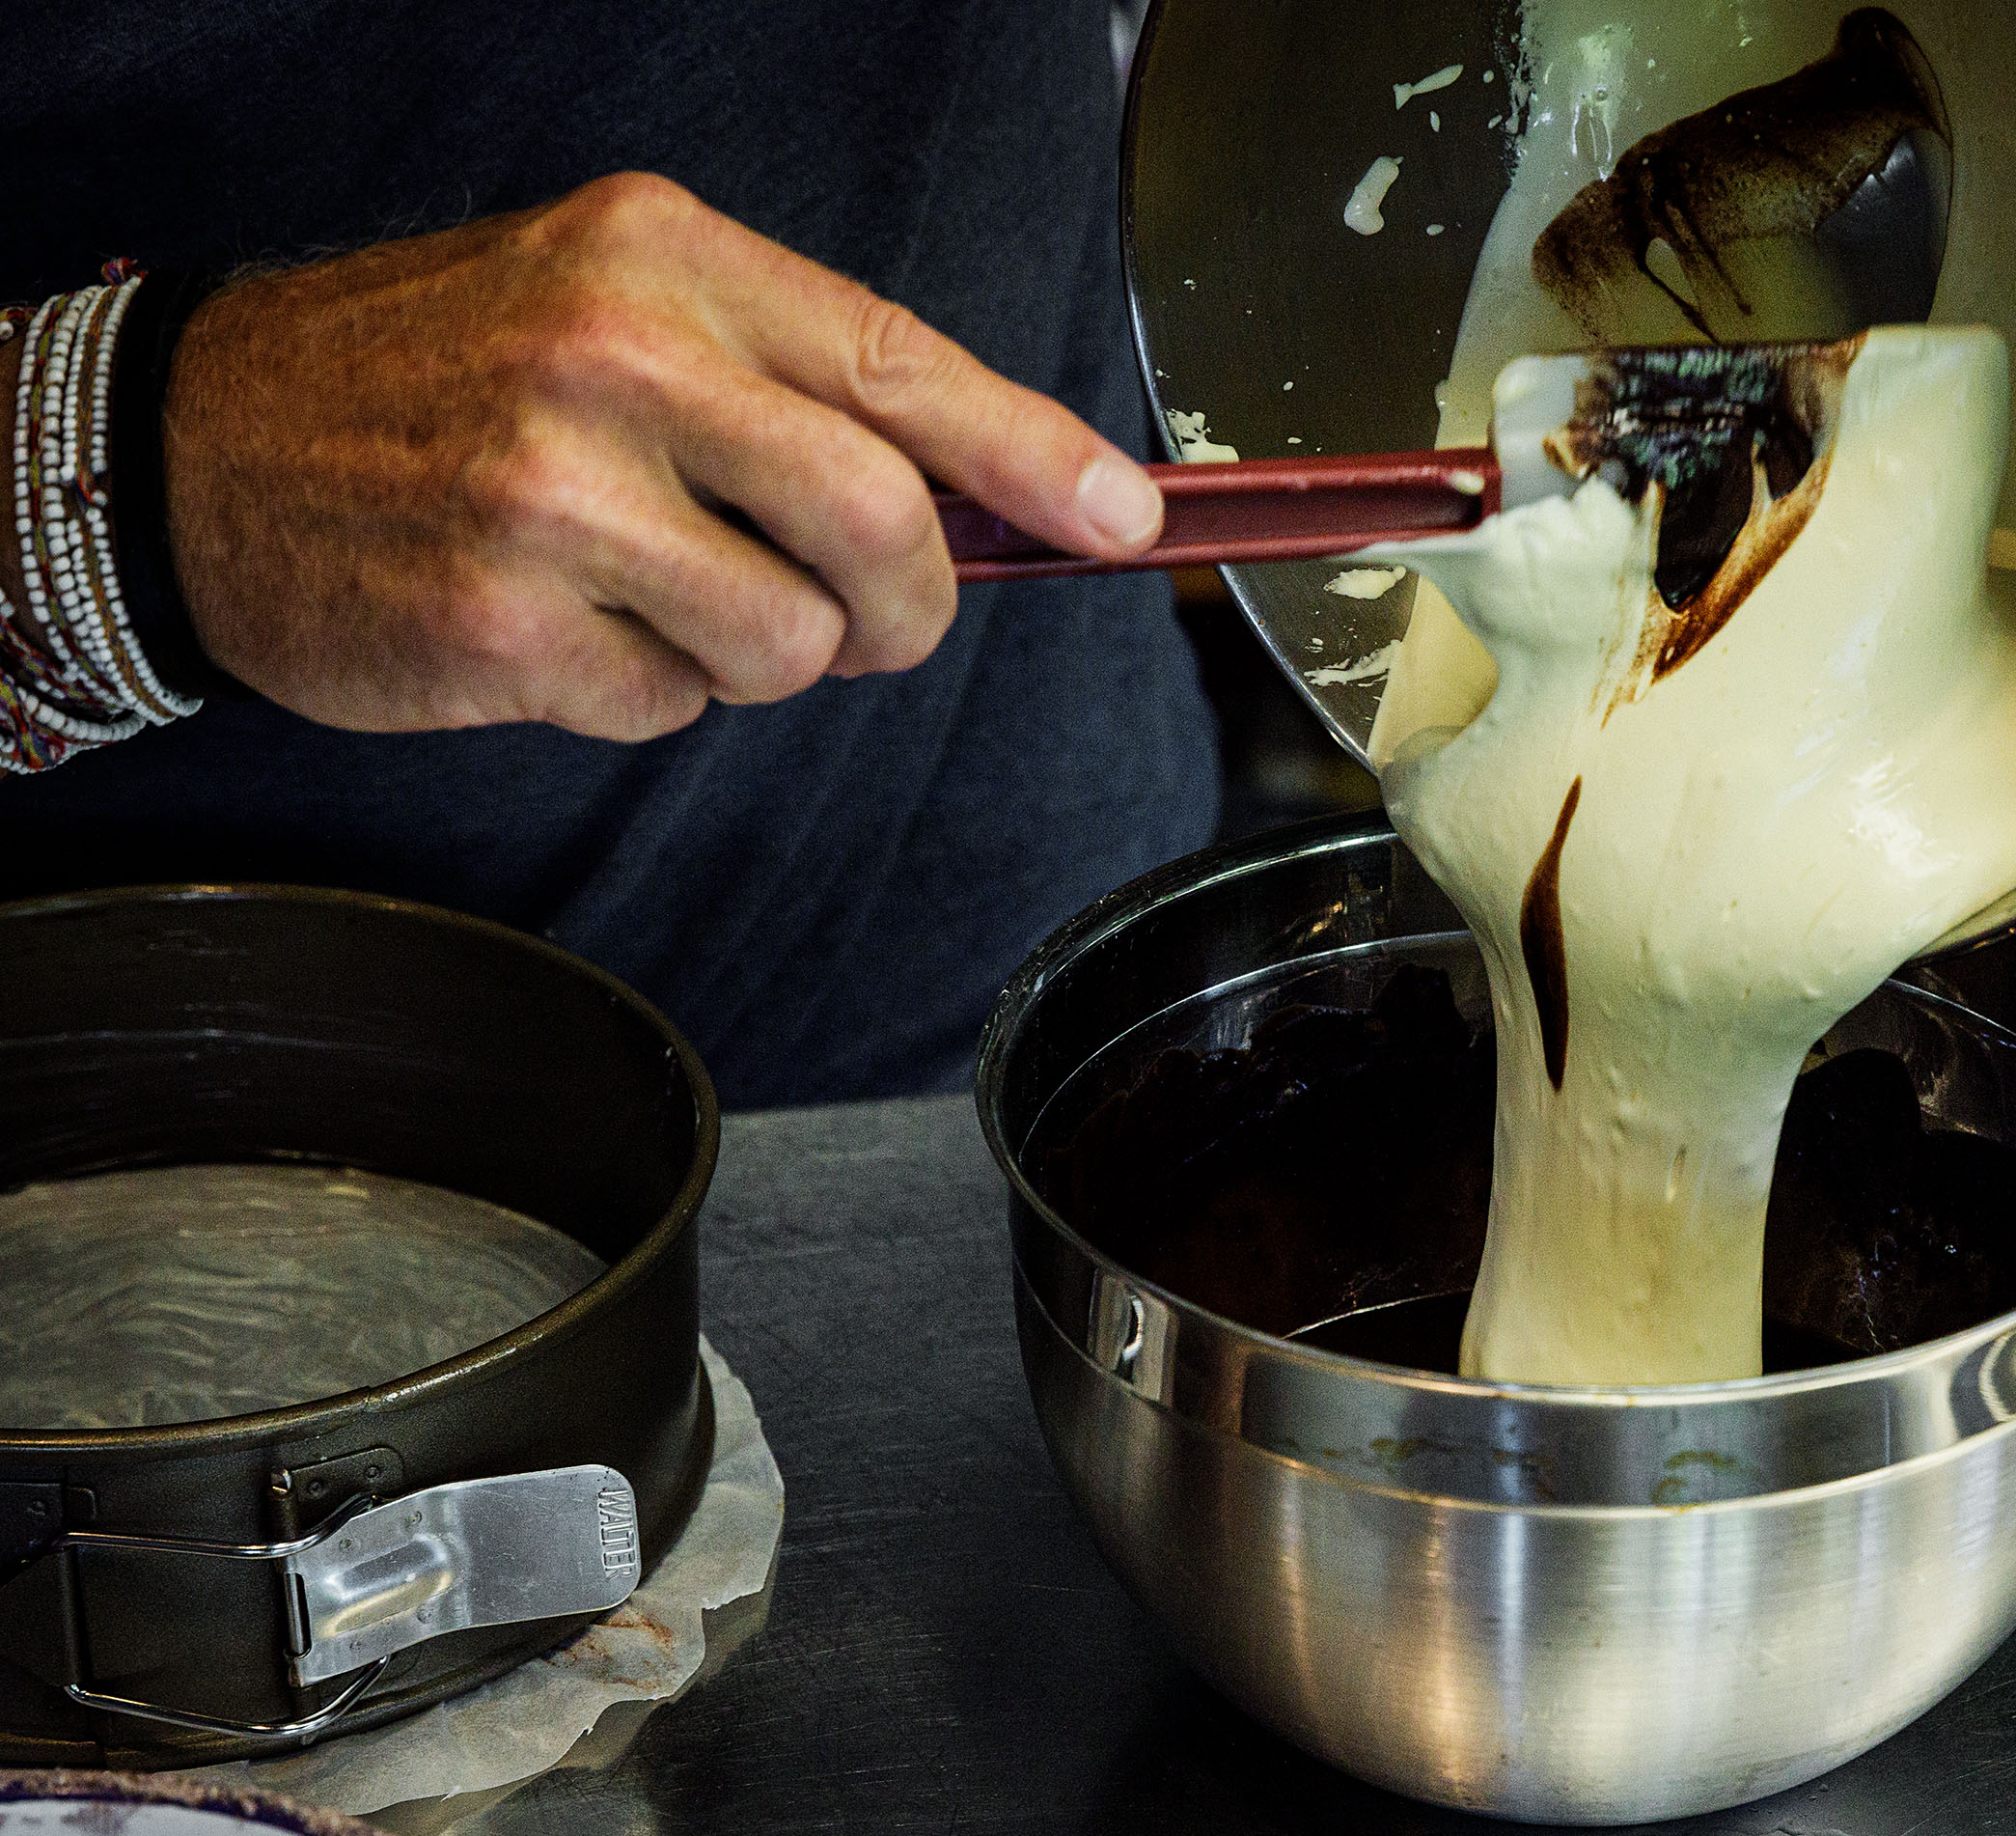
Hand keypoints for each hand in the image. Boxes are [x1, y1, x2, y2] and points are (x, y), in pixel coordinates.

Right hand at [161, 172, 1165, 738]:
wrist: (206, 446)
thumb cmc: (442, 380)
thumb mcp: (615, 307)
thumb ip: (793, 386)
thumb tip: (991, 498)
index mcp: (665, 259)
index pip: (904, 365)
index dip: (1036, 455)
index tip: (1122, 517)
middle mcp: (615, 358)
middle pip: (883, 522)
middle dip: (907, 606)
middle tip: (869, 619)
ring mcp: (552, 492)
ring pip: (794, 644)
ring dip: (758, 656)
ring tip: (660, 597)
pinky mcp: (502, 623)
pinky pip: (675, 709)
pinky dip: (647, 693)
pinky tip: (566, 628)